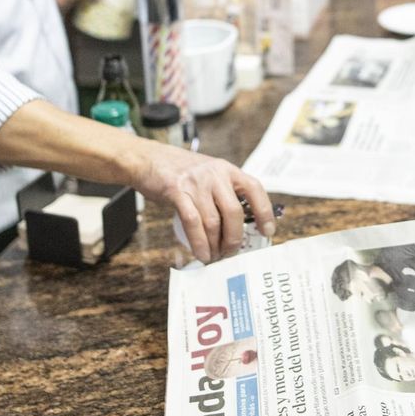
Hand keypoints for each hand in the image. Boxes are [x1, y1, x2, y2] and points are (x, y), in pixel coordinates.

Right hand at [130, 142, 276, 262]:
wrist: (147, 158)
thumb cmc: (180, 171)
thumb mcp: (209, 174)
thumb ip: (223, 193)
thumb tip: (235, 227)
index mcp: (227, 170)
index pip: (254, 189)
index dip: (265, 212)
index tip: (267, 232)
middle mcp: (215, 174)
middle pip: (234, 212)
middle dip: (234, 238)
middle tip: (230, 253)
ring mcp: (196, 182)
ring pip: (213, 221)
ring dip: (215, 245)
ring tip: (214, 257)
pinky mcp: (176, 191)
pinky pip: (192, 222)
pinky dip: (199, 242)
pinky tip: (201, 253)